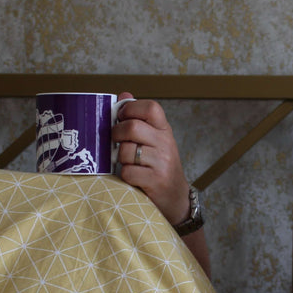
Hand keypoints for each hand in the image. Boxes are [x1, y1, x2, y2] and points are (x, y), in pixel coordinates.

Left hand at [112, 93, 189, 226]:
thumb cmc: (159, 166)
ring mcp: (162, 162)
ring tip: (126, 162)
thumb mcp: (154, 140)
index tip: (121, 117)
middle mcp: (166, 144)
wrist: (176, 198)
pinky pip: (128, 172)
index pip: (151, 108)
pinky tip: (132, 176)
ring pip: (126, 151)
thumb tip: (123, 95)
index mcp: (165, 130)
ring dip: (119, 158)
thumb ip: (139, 119)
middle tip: (115, 141)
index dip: (131, 109)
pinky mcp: (156, 181)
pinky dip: (125, 175)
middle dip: (116, 134)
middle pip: (132, 127)